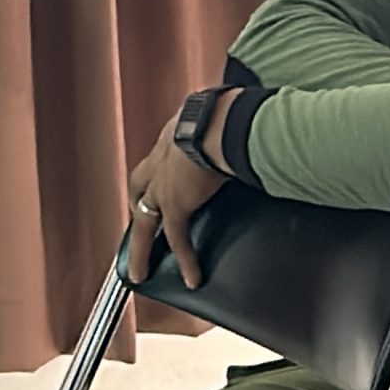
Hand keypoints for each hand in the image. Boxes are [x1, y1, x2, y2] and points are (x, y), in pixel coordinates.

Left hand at [124, 99, 233, 291]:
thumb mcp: (221, 114)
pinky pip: (178, 239)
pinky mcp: (175, 205)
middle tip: (136, 230)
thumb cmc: (226, 111)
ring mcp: (163, 184)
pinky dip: (186, 260)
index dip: (156, 173)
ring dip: (141, 248)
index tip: (158, 181)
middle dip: (137, 206)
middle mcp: (162, 158)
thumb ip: (229, 122)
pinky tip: (192, 278)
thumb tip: (252, 121)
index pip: (159, 157)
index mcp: (174, 133)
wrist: (220, 123)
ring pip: (144, 221)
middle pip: (139, 189)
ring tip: (141, 271)